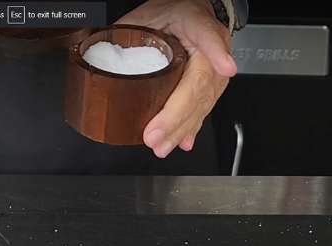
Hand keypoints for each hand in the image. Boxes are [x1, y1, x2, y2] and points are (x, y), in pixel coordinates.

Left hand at [118, 0, 236, 156]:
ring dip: (180, 129)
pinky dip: (190, 129)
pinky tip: (183, 142)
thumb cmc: (176, 13)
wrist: (195, 15)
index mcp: (199, 26)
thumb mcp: (151, 12)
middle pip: (199, 86)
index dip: (217, 53)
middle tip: (155, 135)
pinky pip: (202, 110)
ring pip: (201, 104)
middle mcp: (212, 52)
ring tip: (163, 145)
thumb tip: (107, 49)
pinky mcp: (210, 88)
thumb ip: (132, 28)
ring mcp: (215, 73)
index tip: (224, 68)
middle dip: (177, 116)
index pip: (209, 37)